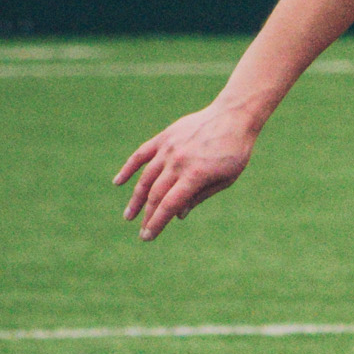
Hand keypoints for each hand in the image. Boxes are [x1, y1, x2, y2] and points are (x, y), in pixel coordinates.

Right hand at [115, 102, 258, 239]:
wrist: (233, 117)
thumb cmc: (235, 151)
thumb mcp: (226, 179)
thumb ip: (200, 197)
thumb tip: (178, 215)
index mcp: (195, 175)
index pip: (169, 205)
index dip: (156, 222)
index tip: (147, 237)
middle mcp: (178, 162)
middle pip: (156, 194)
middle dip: (147, 215)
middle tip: (142, 231)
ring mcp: (168, 148)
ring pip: (146, 178)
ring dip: (136, 198)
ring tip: (129, 215)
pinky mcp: (164, 138)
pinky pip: (141, 155)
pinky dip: (128, 169)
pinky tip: (118, 182)